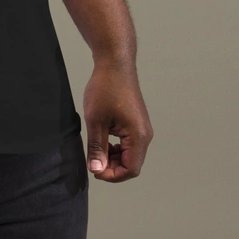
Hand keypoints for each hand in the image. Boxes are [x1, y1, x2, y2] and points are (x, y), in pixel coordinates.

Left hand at [82, 59, 152, 181]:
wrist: (114, 64)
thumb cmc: (105, 89)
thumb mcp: (95, 120)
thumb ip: (96, 147)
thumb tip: (96, 169)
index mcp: (138, 137)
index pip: (130, 169)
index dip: (112, 175)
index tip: (94, 169)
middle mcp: (145, 135)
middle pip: (131, 164)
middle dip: (112, 167)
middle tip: (92, 160)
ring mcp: (142, 129)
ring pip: (130, 155)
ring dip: (113, 158)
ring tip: (96, 149)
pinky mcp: (137, 123)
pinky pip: (129, 144)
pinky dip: (116, 148)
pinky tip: (103, 139)